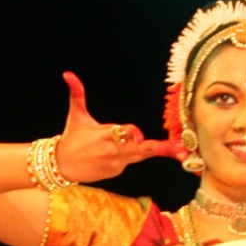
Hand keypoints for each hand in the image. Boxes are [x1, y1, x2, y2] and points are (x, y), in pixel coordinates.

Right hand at [55, 71, 186, 181]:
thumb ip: (77, 94)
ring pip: (141, 156)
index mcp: (104, 135)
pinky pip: (131, 160)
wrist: (64, 166)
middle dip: (161, 149)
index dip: (133, 134)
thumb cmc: (71, 138)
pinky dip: (133, 154)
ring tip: (181, 153)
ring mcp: (117, 163)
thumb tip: (68, 74)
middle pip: (141, 149)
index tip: (139, 136)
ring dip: (161, 152)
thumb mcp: (75, 115)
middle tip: (181, 150)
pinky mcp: (117, 171)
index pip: (124, 133)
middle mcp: (113, 151)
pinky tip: (123, 151)